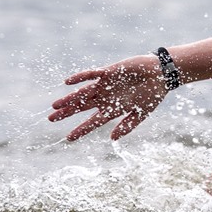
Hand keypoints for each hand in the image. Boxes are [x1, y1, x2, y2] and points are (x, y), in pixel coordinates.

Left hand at [49, 55, 168, 140]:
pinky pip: (91, 74)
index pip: (94, 121)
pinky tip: (68, 82)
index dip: (82, 129)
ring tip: (55, 105)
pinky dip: (80, 77)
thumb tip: (112, 139)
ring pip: (83, 92)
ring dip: (70, 98)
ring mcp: (106, 85)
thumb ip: (127, 125)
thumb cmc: (153, 94)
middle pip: (82, 107)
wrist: (161, 74)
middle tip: (51, 118)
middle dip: (67, 113)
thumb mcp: (141, 113)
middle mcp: (106, 97)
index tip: (69, 138)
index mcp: (114, 109)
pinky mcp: (109, 72)